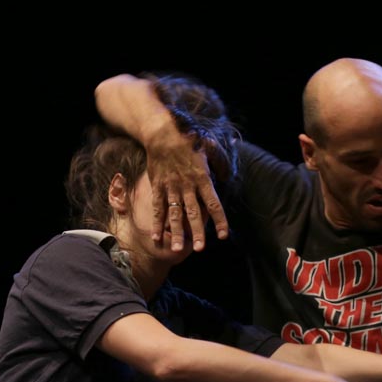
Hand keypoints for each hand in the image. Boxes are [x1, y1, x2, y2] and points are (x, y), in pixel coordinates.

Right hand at [145, 137, 228, 251]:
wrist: (162, 132)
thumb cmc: (189, 139)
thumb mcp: (210, 148)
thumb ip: (220, 164)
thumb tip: (226, 177)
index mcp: (203, 178)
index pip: (214, 205)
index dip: (220, 221)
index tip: (223, 236)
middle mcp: (188, 186)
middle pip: (194, 213)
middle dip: (197, 232)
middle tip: (199, 249)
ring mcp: (171, 188)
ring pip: (174, 214)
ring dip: (176, 232)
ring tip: (177, 249)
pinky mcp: (158, 187)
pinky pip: (157, 208)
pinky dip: (156, 223)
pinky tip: (156, 237)